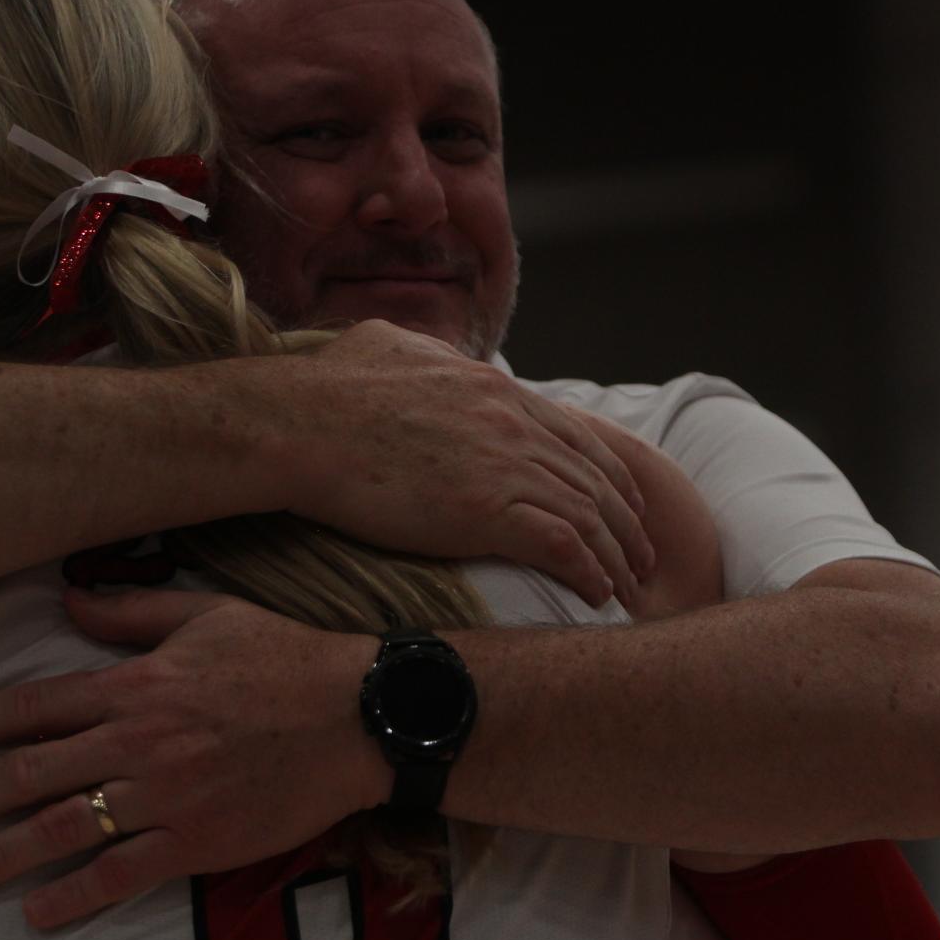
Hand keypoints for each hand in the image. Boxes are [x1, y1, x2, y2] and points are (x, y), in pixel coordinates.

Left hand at [0, 589, 382, 928]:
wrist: (357, 715)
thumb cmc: (286, 658)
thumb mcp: (209, 613)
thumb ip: (133, 611)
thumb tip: (67, 600)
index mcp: (136, 684)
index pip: (35, 705)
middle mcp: (138, 741)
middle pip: (31, 773)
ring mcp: (165, 795)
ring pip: (63, 829)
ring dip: (1, 855)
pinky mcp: (197, 840)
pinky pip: (121, 874)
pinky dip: (74, 894)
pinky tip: (38, 910)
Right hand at [273, 321, 653, 607]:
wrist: (298, 421)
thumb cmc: (326, 386)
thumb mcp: (393, 345)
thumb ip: (431, 356)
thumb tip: (435, 356)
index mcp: (492, 388)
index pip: (573, 433)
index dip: (606, 471)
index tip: (620, 498)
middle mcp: (511, 422)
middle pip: (592, 475)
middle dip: (625, 517)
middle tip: (640, 549)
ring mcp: (503, 464)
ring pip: (588, 513)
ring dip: (616, 552)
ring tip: (629, 581)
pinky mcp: (486, 511)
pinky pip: (562, 546)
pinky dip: (589, 571)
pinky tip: (598, 593)